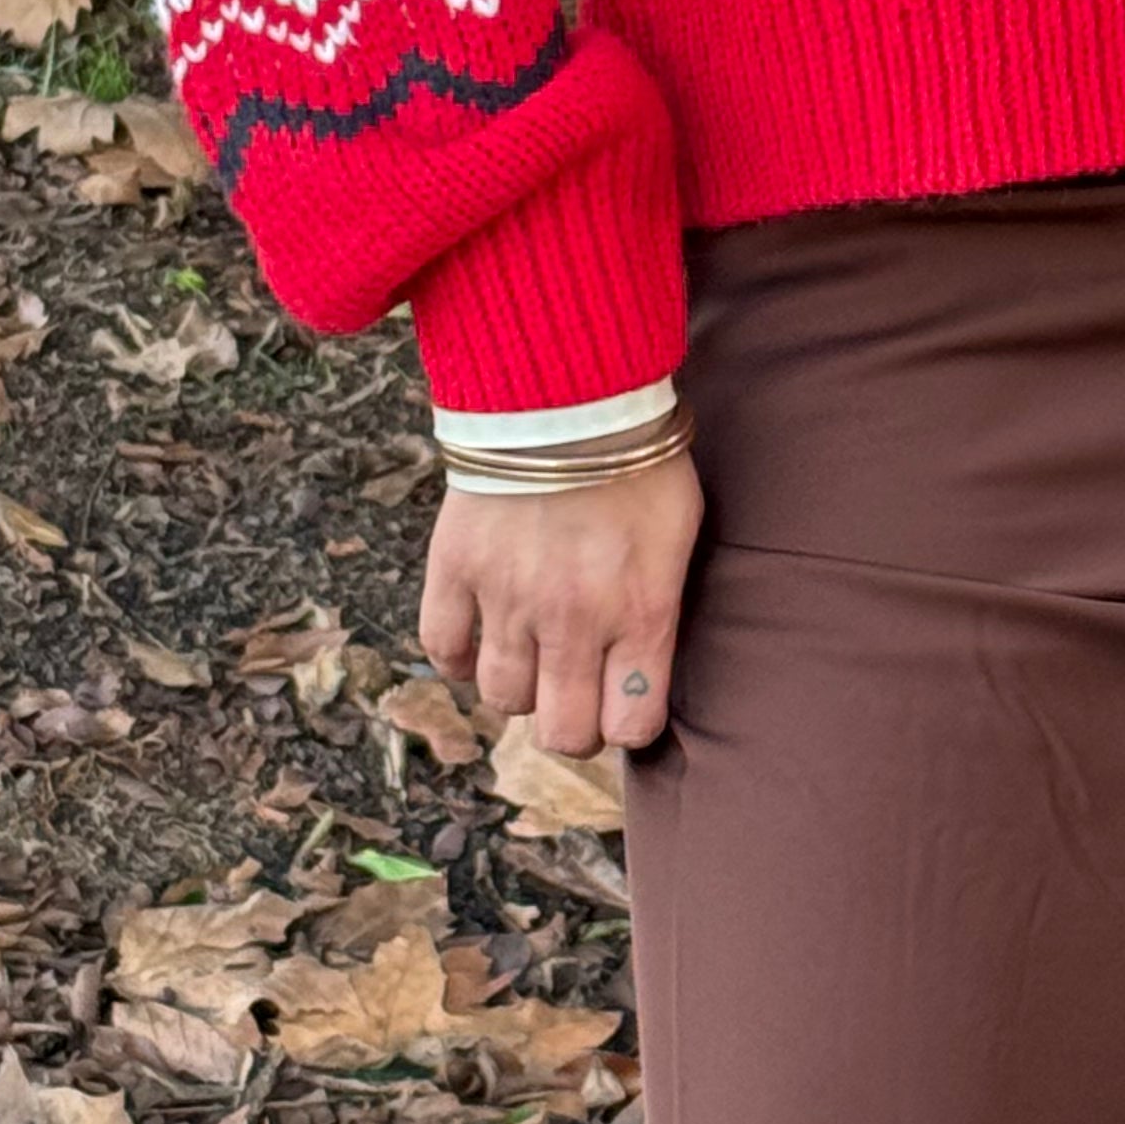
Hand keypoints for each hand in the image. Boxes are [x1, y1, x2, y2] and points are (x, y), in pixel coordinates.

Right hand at [419, 460, 705, 758]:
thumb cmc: (640, 461)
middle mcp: (574, 622)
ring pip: (503, 698)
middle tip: (574, 693)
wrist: (568, 391)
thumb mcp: (681, 535)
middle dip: (573, 724)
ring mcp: (509, 599)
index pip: (631, 725)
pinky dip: (460, 656)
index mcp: (641, 615)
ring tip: (531, 654)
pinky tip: (480, 637)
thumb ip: (660, 607)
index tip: (622, 702)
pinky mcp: (457, 568)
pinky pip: (444, 648)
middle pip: (563, 732)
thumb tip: (644, 664)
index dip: (627, 723)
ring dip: (520, 686)